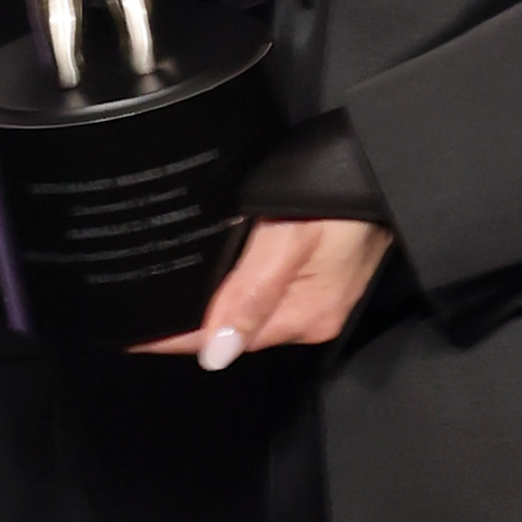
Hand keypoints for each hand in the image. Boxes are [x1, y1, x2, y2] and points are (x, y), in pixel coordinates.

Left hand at [145, 215, 391, 363]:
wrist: (387, 168)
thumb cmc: (342, 196)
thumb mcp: (290, 240)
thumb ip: (251, 294)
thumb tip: (215, 354)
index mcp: (303, 314)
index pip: (222, 339)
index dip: (175, 339)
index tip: (133, 339)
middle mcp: (312, 317)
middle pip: (236, 331)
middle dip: (190, 329)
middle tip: (139, 317)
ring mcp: (320, 301)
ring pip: (251, 316)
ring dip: (212, 313)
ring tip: (166, 303)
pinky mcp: (325, 282)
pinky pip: (269, 298)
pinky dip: (238, 295)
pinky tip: (217, 284)